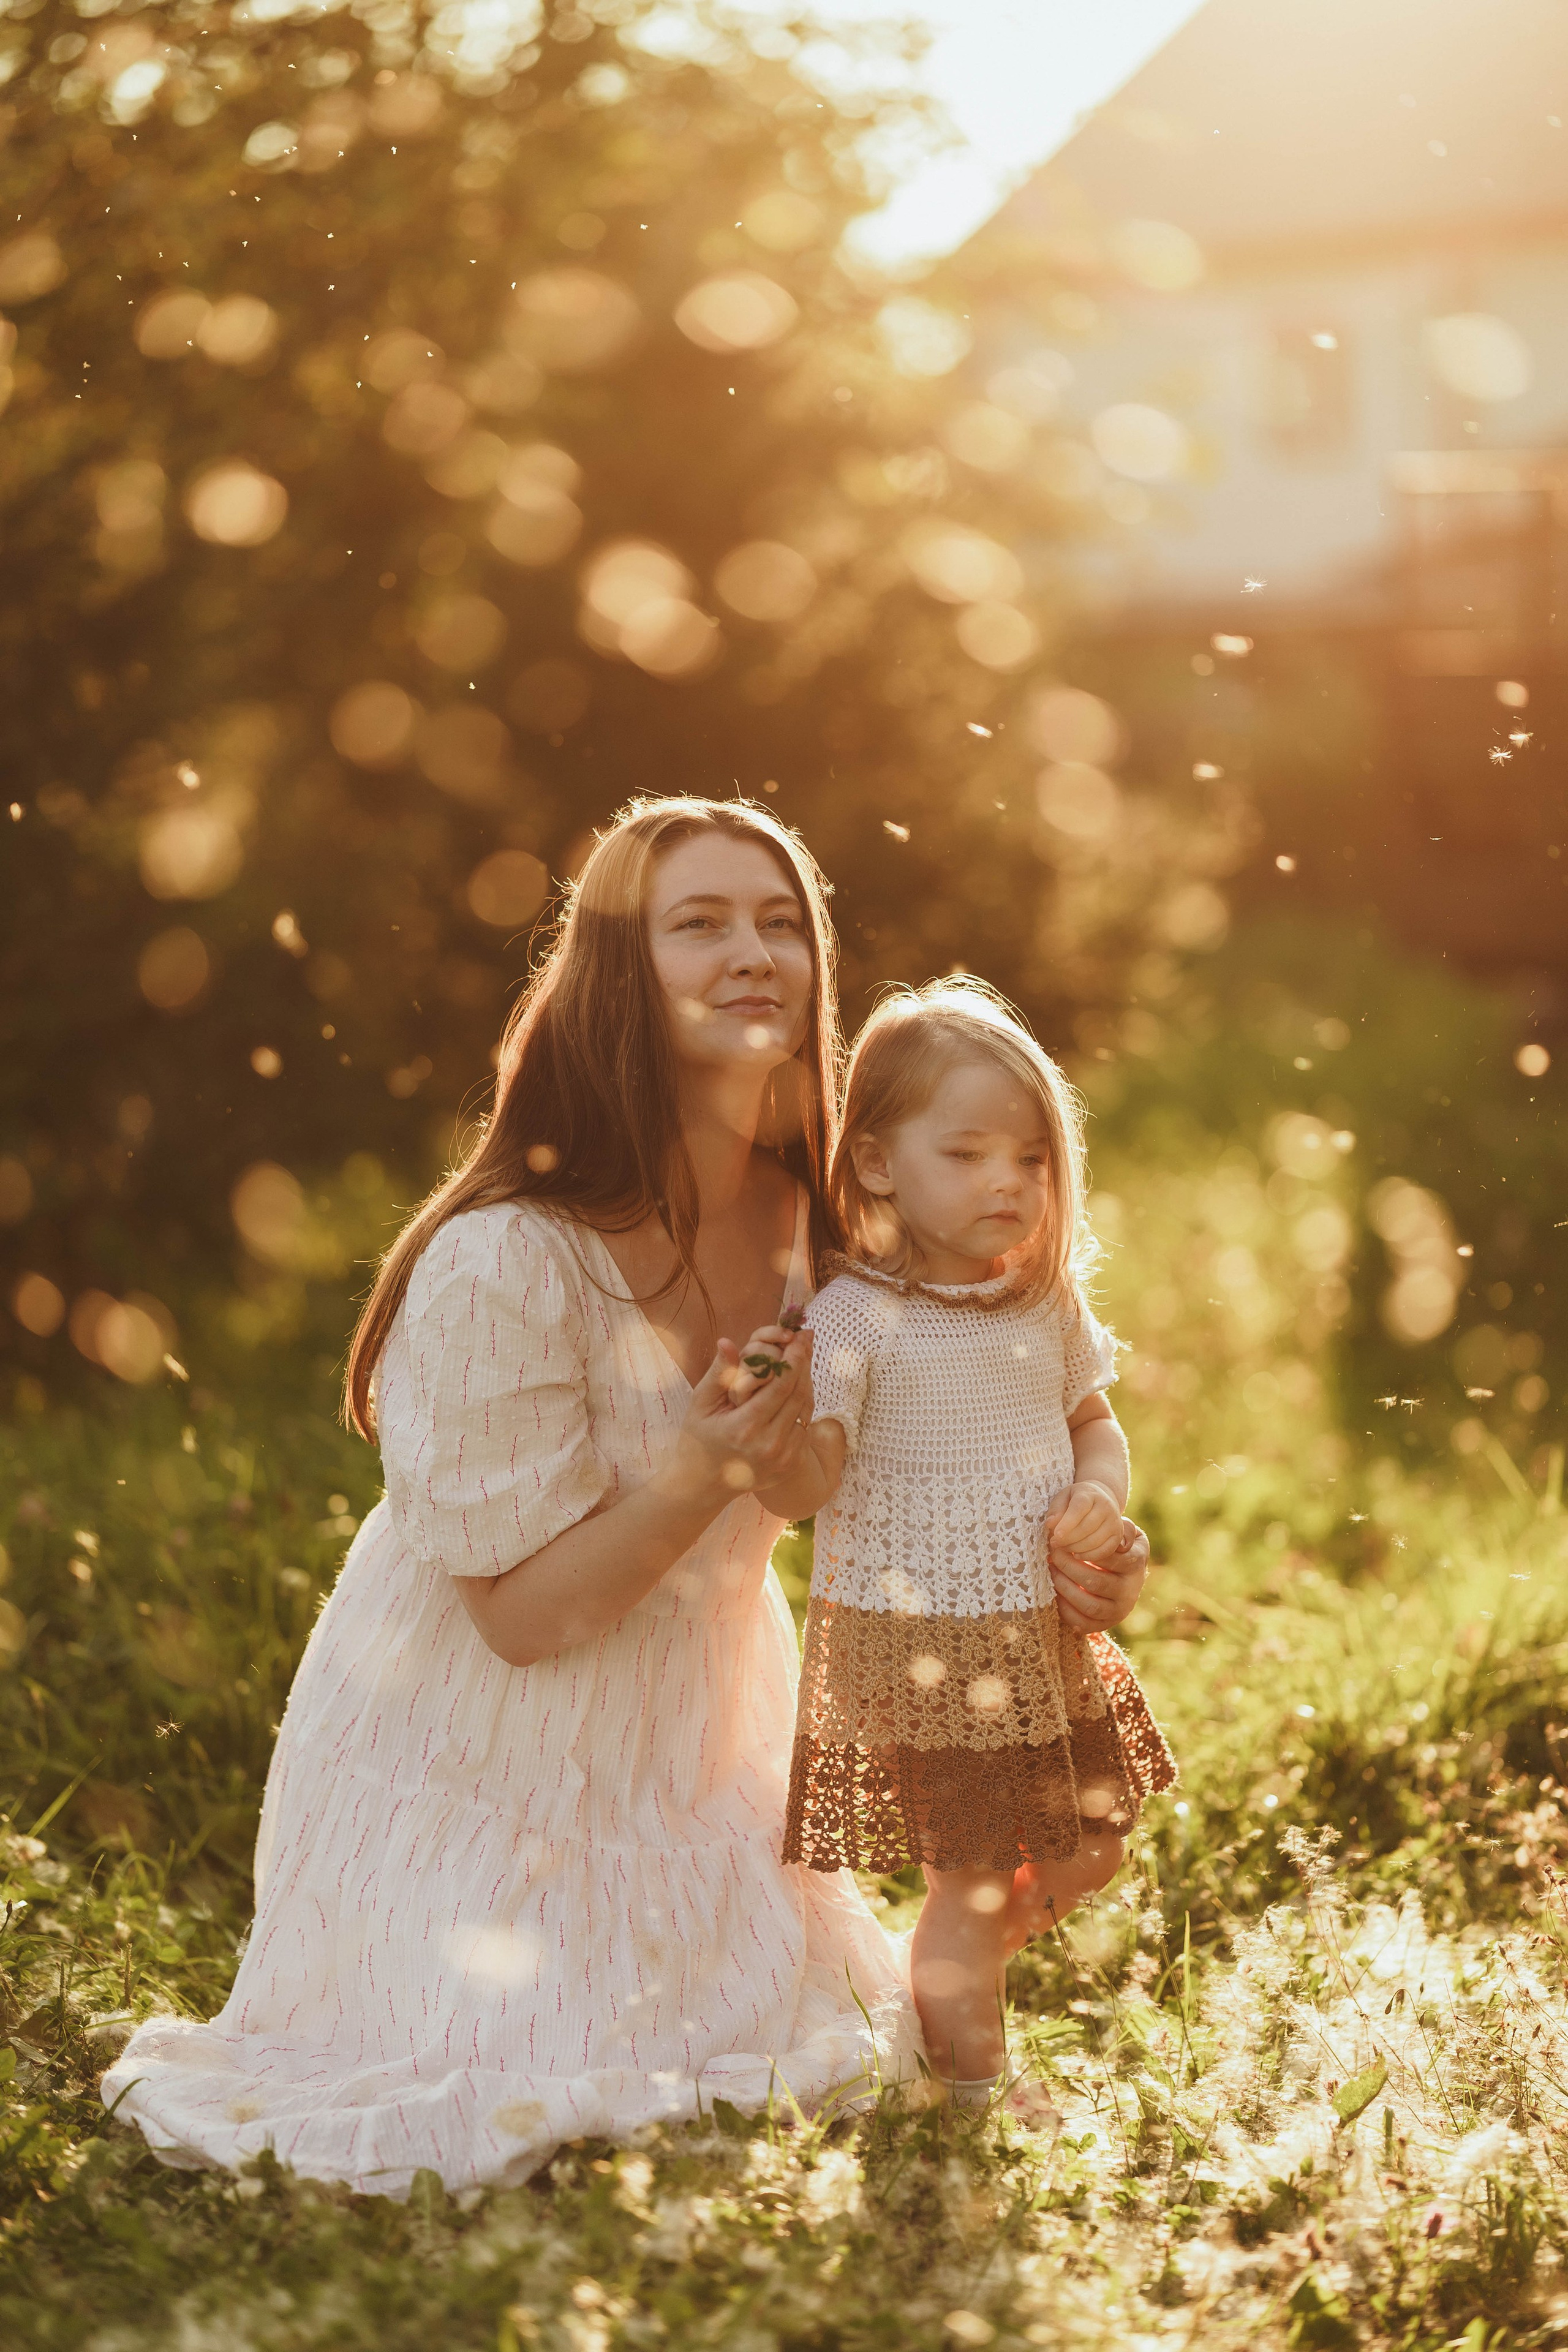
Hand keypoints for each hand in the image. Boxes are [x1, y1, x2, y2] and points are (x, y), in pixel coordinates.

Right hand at [660, 1329, 814, 1507]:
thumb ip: (719, 1373)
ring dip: (807, 1381)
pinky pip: (805, 1426)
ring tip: (803, 1358)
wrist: (703, 1484)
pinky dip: (803, 1404)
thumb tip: (728, 1341)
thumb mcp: (700, 1404)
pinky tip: (797, 1387)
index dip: (794, 1358)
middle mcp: (768, 1445)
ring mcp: (783, 1458)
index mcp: (744, 1428)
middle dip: (804, 1363)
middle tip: (806, 1340)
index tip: (799, 1337)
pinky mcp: (790, 1465)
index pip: (781, 1386)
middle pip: (799, 1395)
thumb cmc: (697, 1439)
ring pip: (806, 1410)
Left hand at [1046, 1480, 1124, 1566]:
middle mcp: (1106, 1506)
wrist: (1101, 1500)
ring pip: (1095, 1540)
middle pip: (1087, 1527)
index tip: (1056, 1535)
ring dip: (1076, 1548)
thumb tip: (1050, 1524)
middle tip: (1054, 1543)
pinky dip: (1089, 1556)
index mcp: (1090, 1494)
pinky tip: (1076, 1555)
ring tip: (1063, 1548)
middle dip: (1068, 1538)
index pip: (1079, 1508)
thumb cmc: (1076, 1500)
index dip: (1067, 1523)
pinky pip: (1105, 1551)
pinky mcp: (1118, 1536)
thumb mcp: (1063, 1498)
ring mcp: (1115, 1522)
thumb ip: (1055, 1510)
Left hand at [1050, 1516, 1150, 1635]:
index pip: (1109, 1557)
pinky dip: (1066, 1611)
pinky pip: (1085, 1624)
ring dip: (1065, 1588)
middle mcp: (1131, 1590)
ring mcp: (1119, 1610)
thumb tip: (1119, 1541)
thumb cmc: (1119, 1547)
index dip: (1084, 1548)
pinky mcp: (1107, 1624)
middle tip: (1053, 1554)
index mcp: (1136, 1563)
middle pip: (1096, 1583)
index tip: (1065, 1541)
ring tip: (1051, 1571)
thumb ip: (1122, 1528)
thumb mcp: (1126, 1532)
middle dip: (1068, 1567)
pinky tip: (1055, 1593)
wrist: (1125, 1573)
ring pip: (1090, 1605)